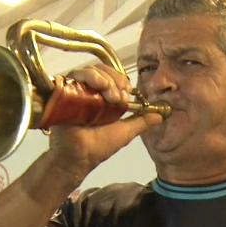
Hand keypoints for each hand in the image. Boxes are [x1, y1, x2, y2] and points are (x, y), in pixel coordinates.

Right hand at [45, 64, 163, 184]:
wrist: (79, 156)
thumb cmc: (99, 146)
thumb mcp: (126, 131)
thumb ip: (142, 121)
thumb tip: (160, 115)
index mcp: (103, 97)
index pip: (114, 77)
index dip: (123, 82)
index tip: (128, 95)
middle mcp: (89, 91)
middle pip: (104, 70)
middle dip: (117, 81)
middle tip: (120, 98)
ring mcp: (77, 90)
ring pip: (93, 70)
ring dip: (107, 80)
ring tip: (111, 97)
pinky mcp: (65, 90)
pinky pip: (77, 75)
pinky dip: (91, 77)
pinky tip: (100, 88)